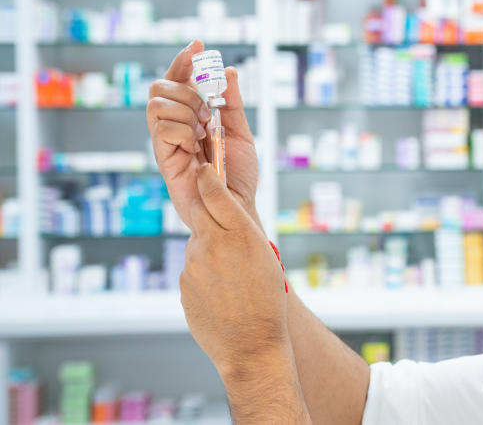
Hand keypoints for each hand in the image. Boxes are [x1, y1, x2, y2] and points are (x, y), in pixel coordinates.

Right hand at [146, 40, 259, 228]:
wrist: (236, 207)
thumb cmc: (237, 175)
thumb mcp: (241, 133)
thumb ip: (233, 103)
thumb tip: (229, 71)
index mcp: (192, 116)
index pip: (179, 79)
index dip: (184, 59)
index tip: (199, 44)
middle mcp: (174, 125)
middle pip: (159, 86)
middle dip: (186, 90)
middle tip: (208, 112)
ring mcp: (166, 141)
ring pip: (157, 104)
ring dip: (186, 111)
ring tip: (205, 133)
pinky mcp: (163, 158)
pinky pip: (162, 129)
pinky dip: (184, 131)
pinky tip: (197, 147)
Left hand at [181, 163, 289, 374]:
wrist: (251, 346)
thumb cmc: (267, 301)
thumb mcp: (264, 257)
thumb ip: (239, 233)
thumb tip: (216, 220)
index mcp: (239, 234)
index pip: (215, 192)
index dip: (208, 177)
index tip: (205, 167)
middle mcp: (212, 245)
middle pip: (201, 213)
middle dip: (207, 209)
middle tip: (216, 213)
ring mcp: (194, 266)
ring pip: (198, 245)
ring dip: (211, 252)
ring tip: (233, 278)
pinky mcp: (184, 285)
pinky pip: (194, 270)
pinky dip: (205, 275)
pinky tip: (222, 294)